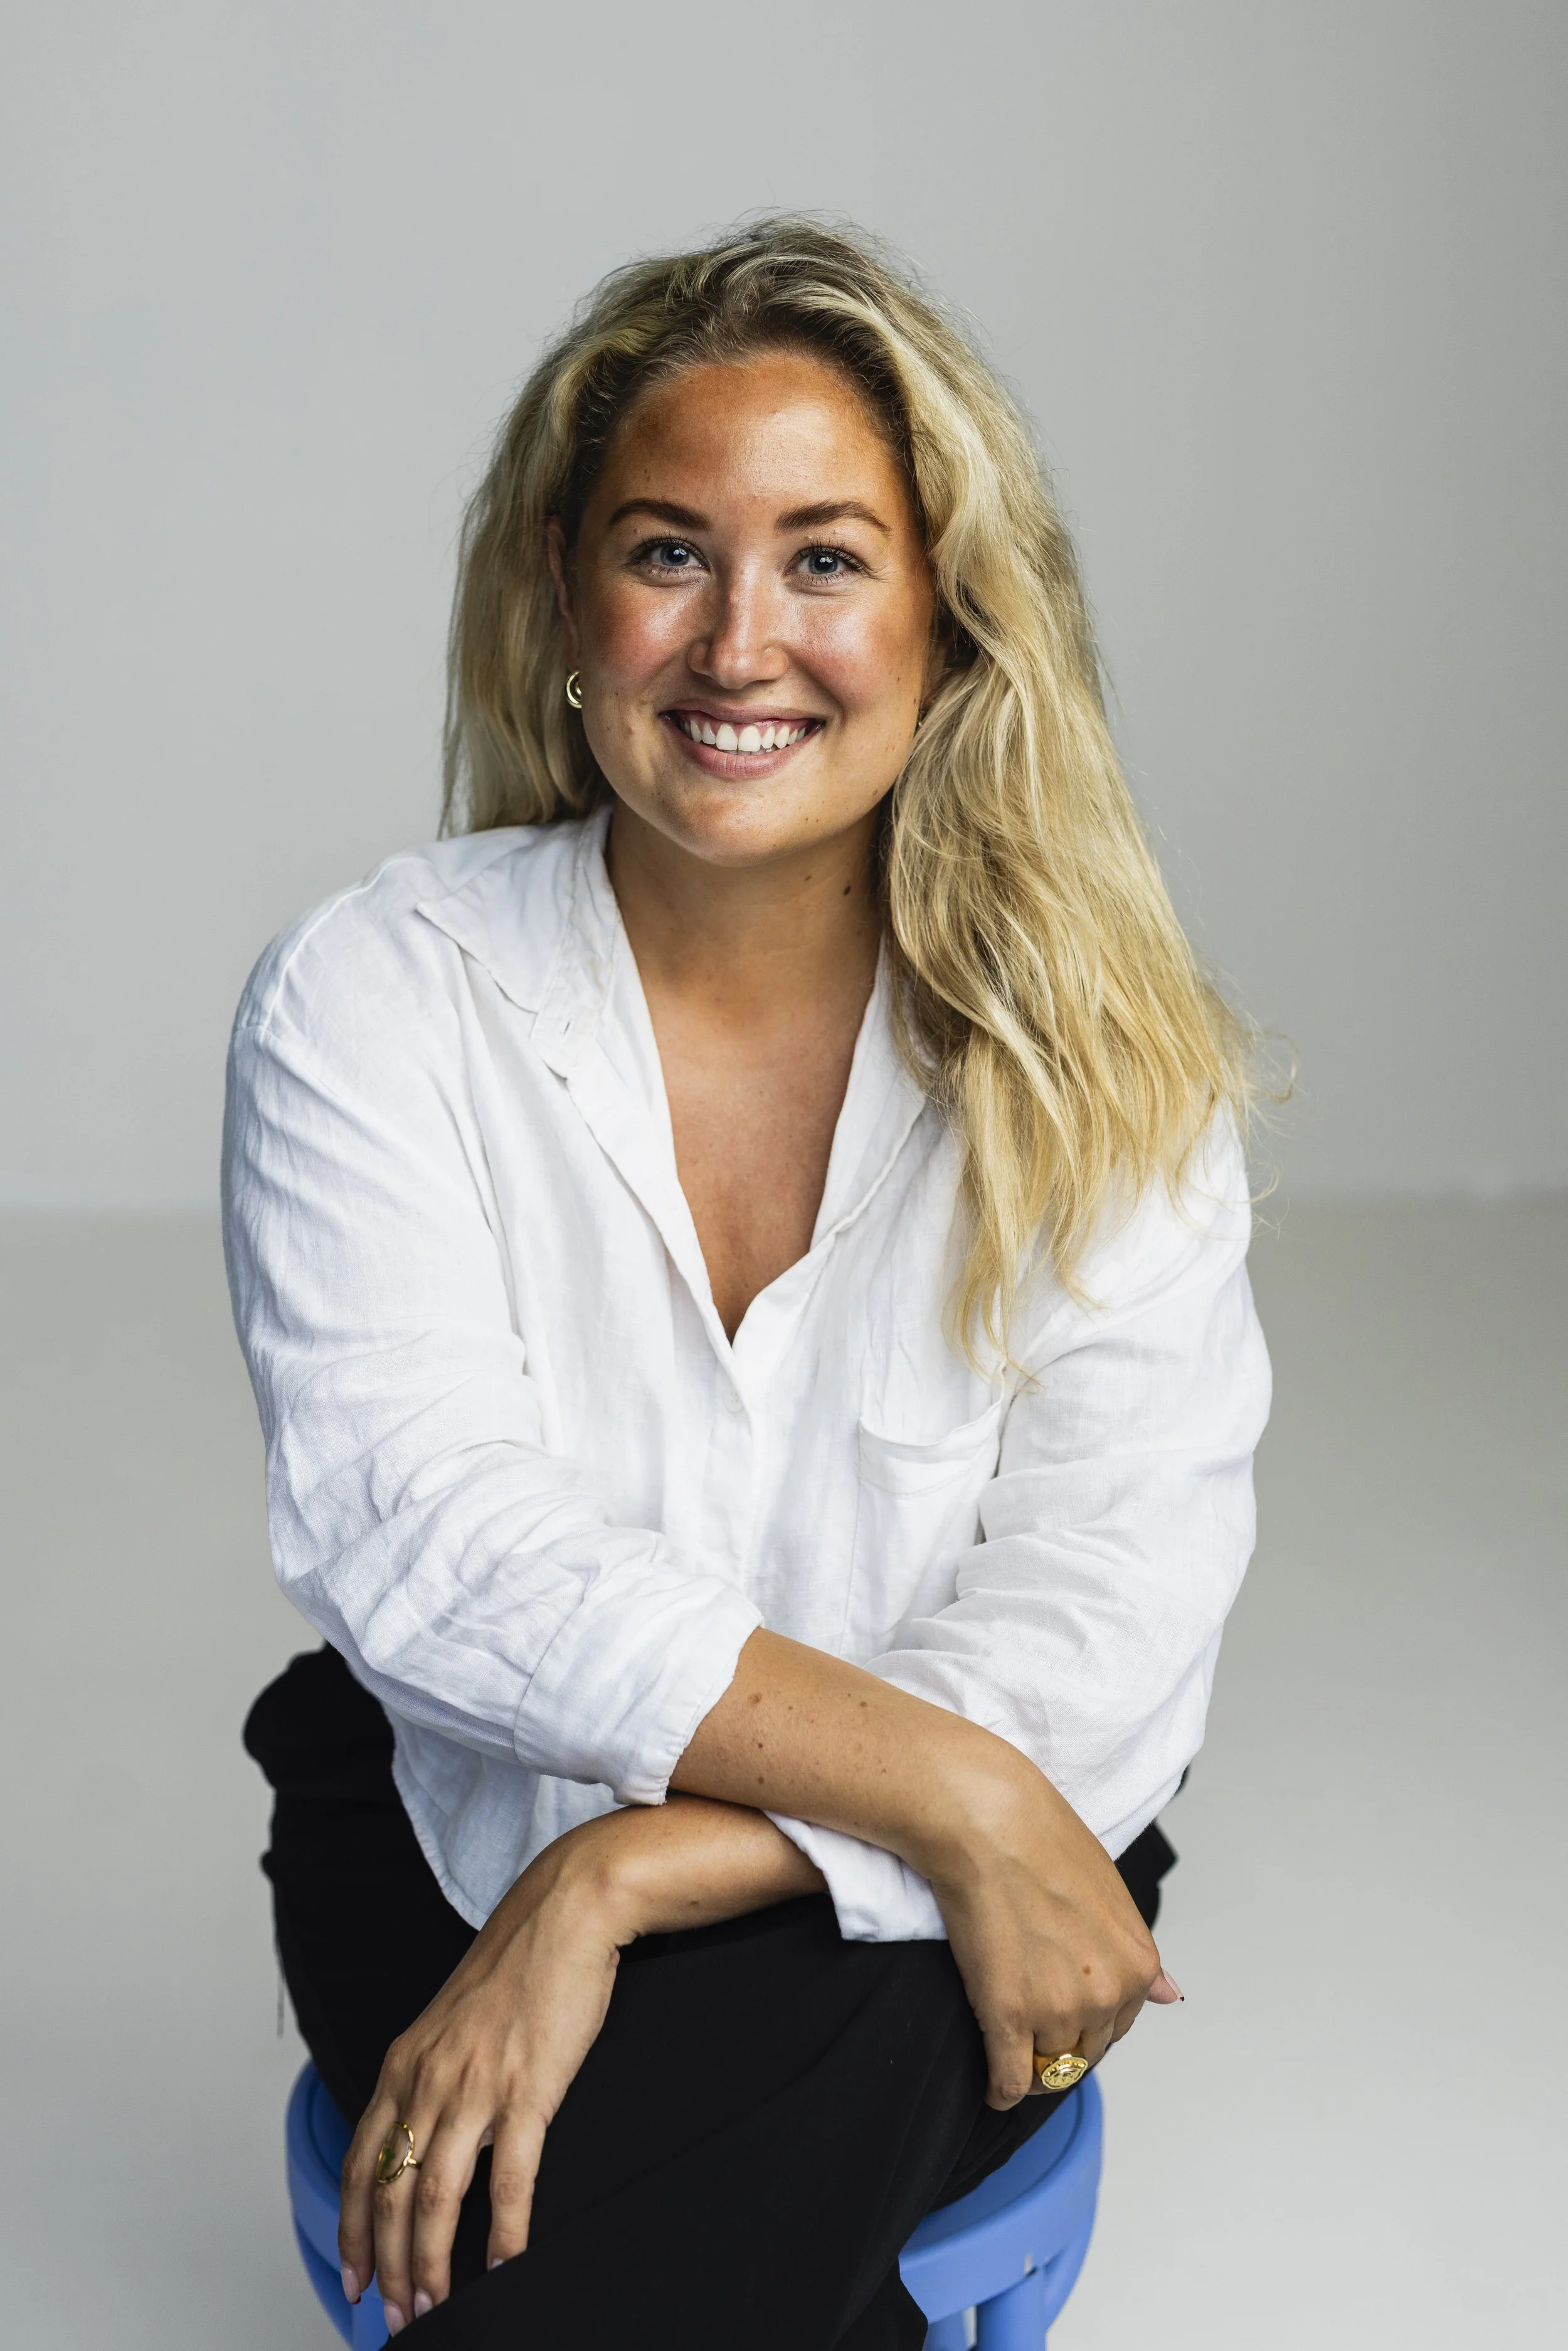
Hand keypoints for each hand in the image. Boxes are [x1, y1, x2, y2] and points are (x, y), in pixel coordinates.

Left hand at [337, 1796, 819, 2329]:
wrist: (566, 1910)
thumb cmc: (518, 1964)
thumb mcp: (452, 2019)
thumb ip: (432, 2074)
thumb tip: (427, 2136)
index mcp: (405, 2061)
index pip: (360, 2162)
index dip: (352, 2229)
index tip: (353, 2279)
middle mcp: (428, 2077)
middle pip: (390, 2193)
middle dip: (388, 2266)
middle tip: (397, 2314)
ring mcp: (476, 2086)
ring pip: (437, 2199)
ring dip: (432, 2265)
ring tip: (436, 2307)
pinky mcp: (529, 2089)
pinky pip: (510, 2181)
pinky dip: (505, 2234)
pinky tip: (507, 2266)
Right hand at [674, 1628, 1180, 2107]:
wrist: (986, 1819)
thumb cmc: (1041, 1838)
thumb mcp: (1110, 1891)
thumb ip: (1136, 1954)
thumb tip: (1171, 1996)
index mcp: (1138, 1962)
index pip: (1124, 2023)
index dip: (1091, 2016)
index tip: (1064, 2004)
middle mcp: (1107, 1993)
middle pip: (1088, 2050)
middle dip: (1064, 2041)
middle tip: (1032, 2018)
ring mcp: (1057, 2008)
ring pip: (1050, 2067)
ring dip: (1032, 2063)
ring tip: (1011, 2043)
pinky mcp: (1008, 2015)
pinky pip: (1010, 2080)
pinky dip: (1002, 2089)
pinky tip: (995, 2087)